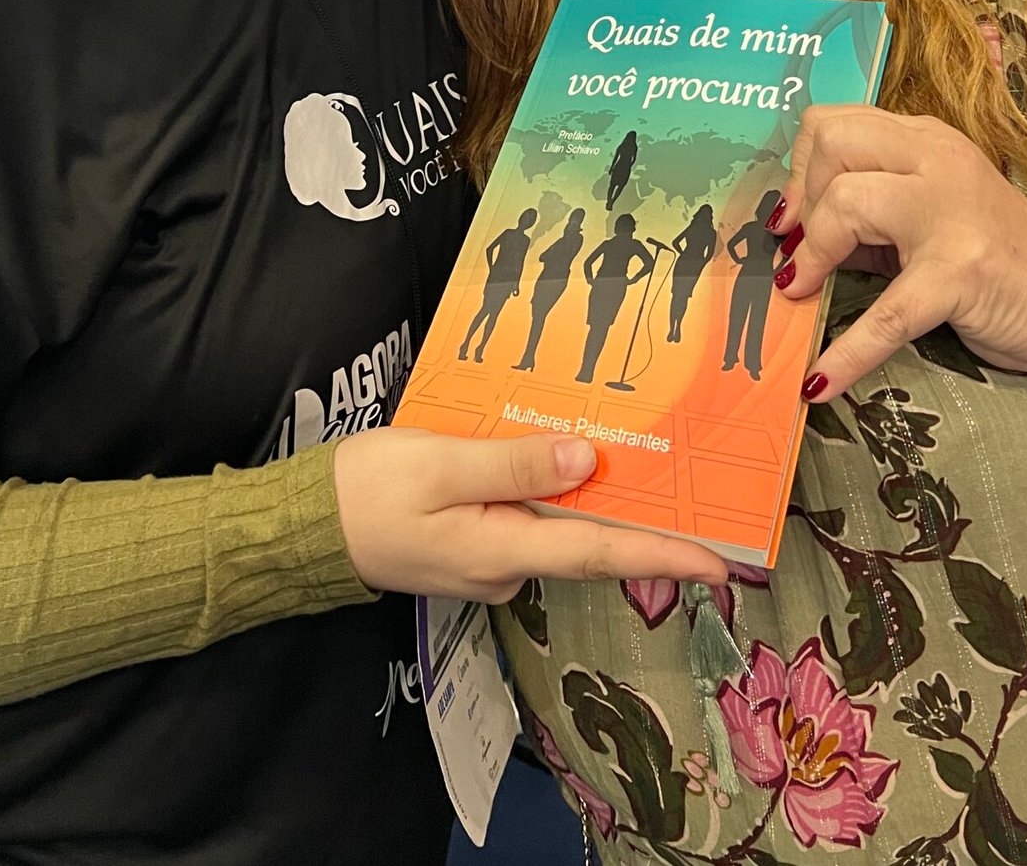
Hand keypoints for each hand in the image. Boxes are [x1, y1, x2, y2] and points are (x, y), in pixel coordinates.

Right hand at [333, 429, 729, 601]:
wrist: (304, 527)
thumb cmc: (368, 490)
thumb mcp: (441, 462)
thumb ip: (515, 464)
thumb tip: (589, 462)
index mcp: (503, 549)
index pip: (601, 554)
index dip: (665, 556)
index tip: (721, 562)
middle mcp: (504, 567)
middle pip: (588, 542)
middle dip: (645, 522)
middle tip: (700, 496)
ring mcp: (487, 562)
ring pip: (555, 527)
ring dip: (593, 500)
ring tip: (639, 461)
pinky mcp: (470, 547)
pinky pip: (524, 520)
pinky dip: (548, 493)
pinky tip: (556, 459)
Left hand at [772, 107, 1026, 400]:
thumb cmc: (1000, 257)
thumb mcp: (930, 213)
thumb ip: (871, 212)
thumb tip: (791, 232)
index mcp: (926, 141)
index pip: (833, 123)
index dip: (799, 170)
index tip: (793, 217)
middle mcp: (938, 162)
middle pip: (832, 145)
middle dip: (802, 200)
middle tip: (799, 250)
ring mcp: (951, 214)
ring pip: (846, 203)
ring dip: (810, 257)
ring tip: (803, 291)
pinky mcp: (962, 275)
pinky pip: (886, 315)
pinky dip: (845, 353)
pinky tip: (820, 381)